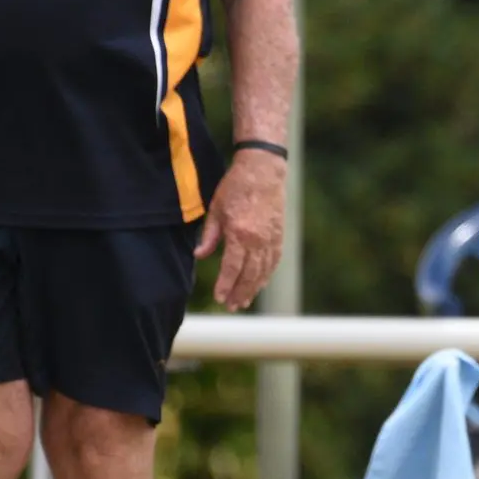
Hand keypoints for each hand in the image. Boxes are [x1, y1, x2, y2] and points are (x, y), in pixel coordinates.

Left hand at [194, 149, 287, 311]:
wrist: (263, 172)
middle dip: (239, 293)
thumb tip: (200, 255)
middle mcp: (258, 241)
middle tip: (231, 306)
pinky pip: (273, 262)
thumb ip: (209, 236)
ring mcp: (271, 240)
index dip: (225, 285)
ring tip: (243, 301)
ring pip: (263, 272)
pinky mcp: (279, 237)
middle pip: (249, 275)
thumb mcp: (216, 209)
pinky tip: (259, 284)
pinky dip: (266, 275)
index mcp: (240, 234)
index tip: (219, 297)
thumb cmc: (235, 187)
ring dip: (253, 289)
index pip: (232, 268)